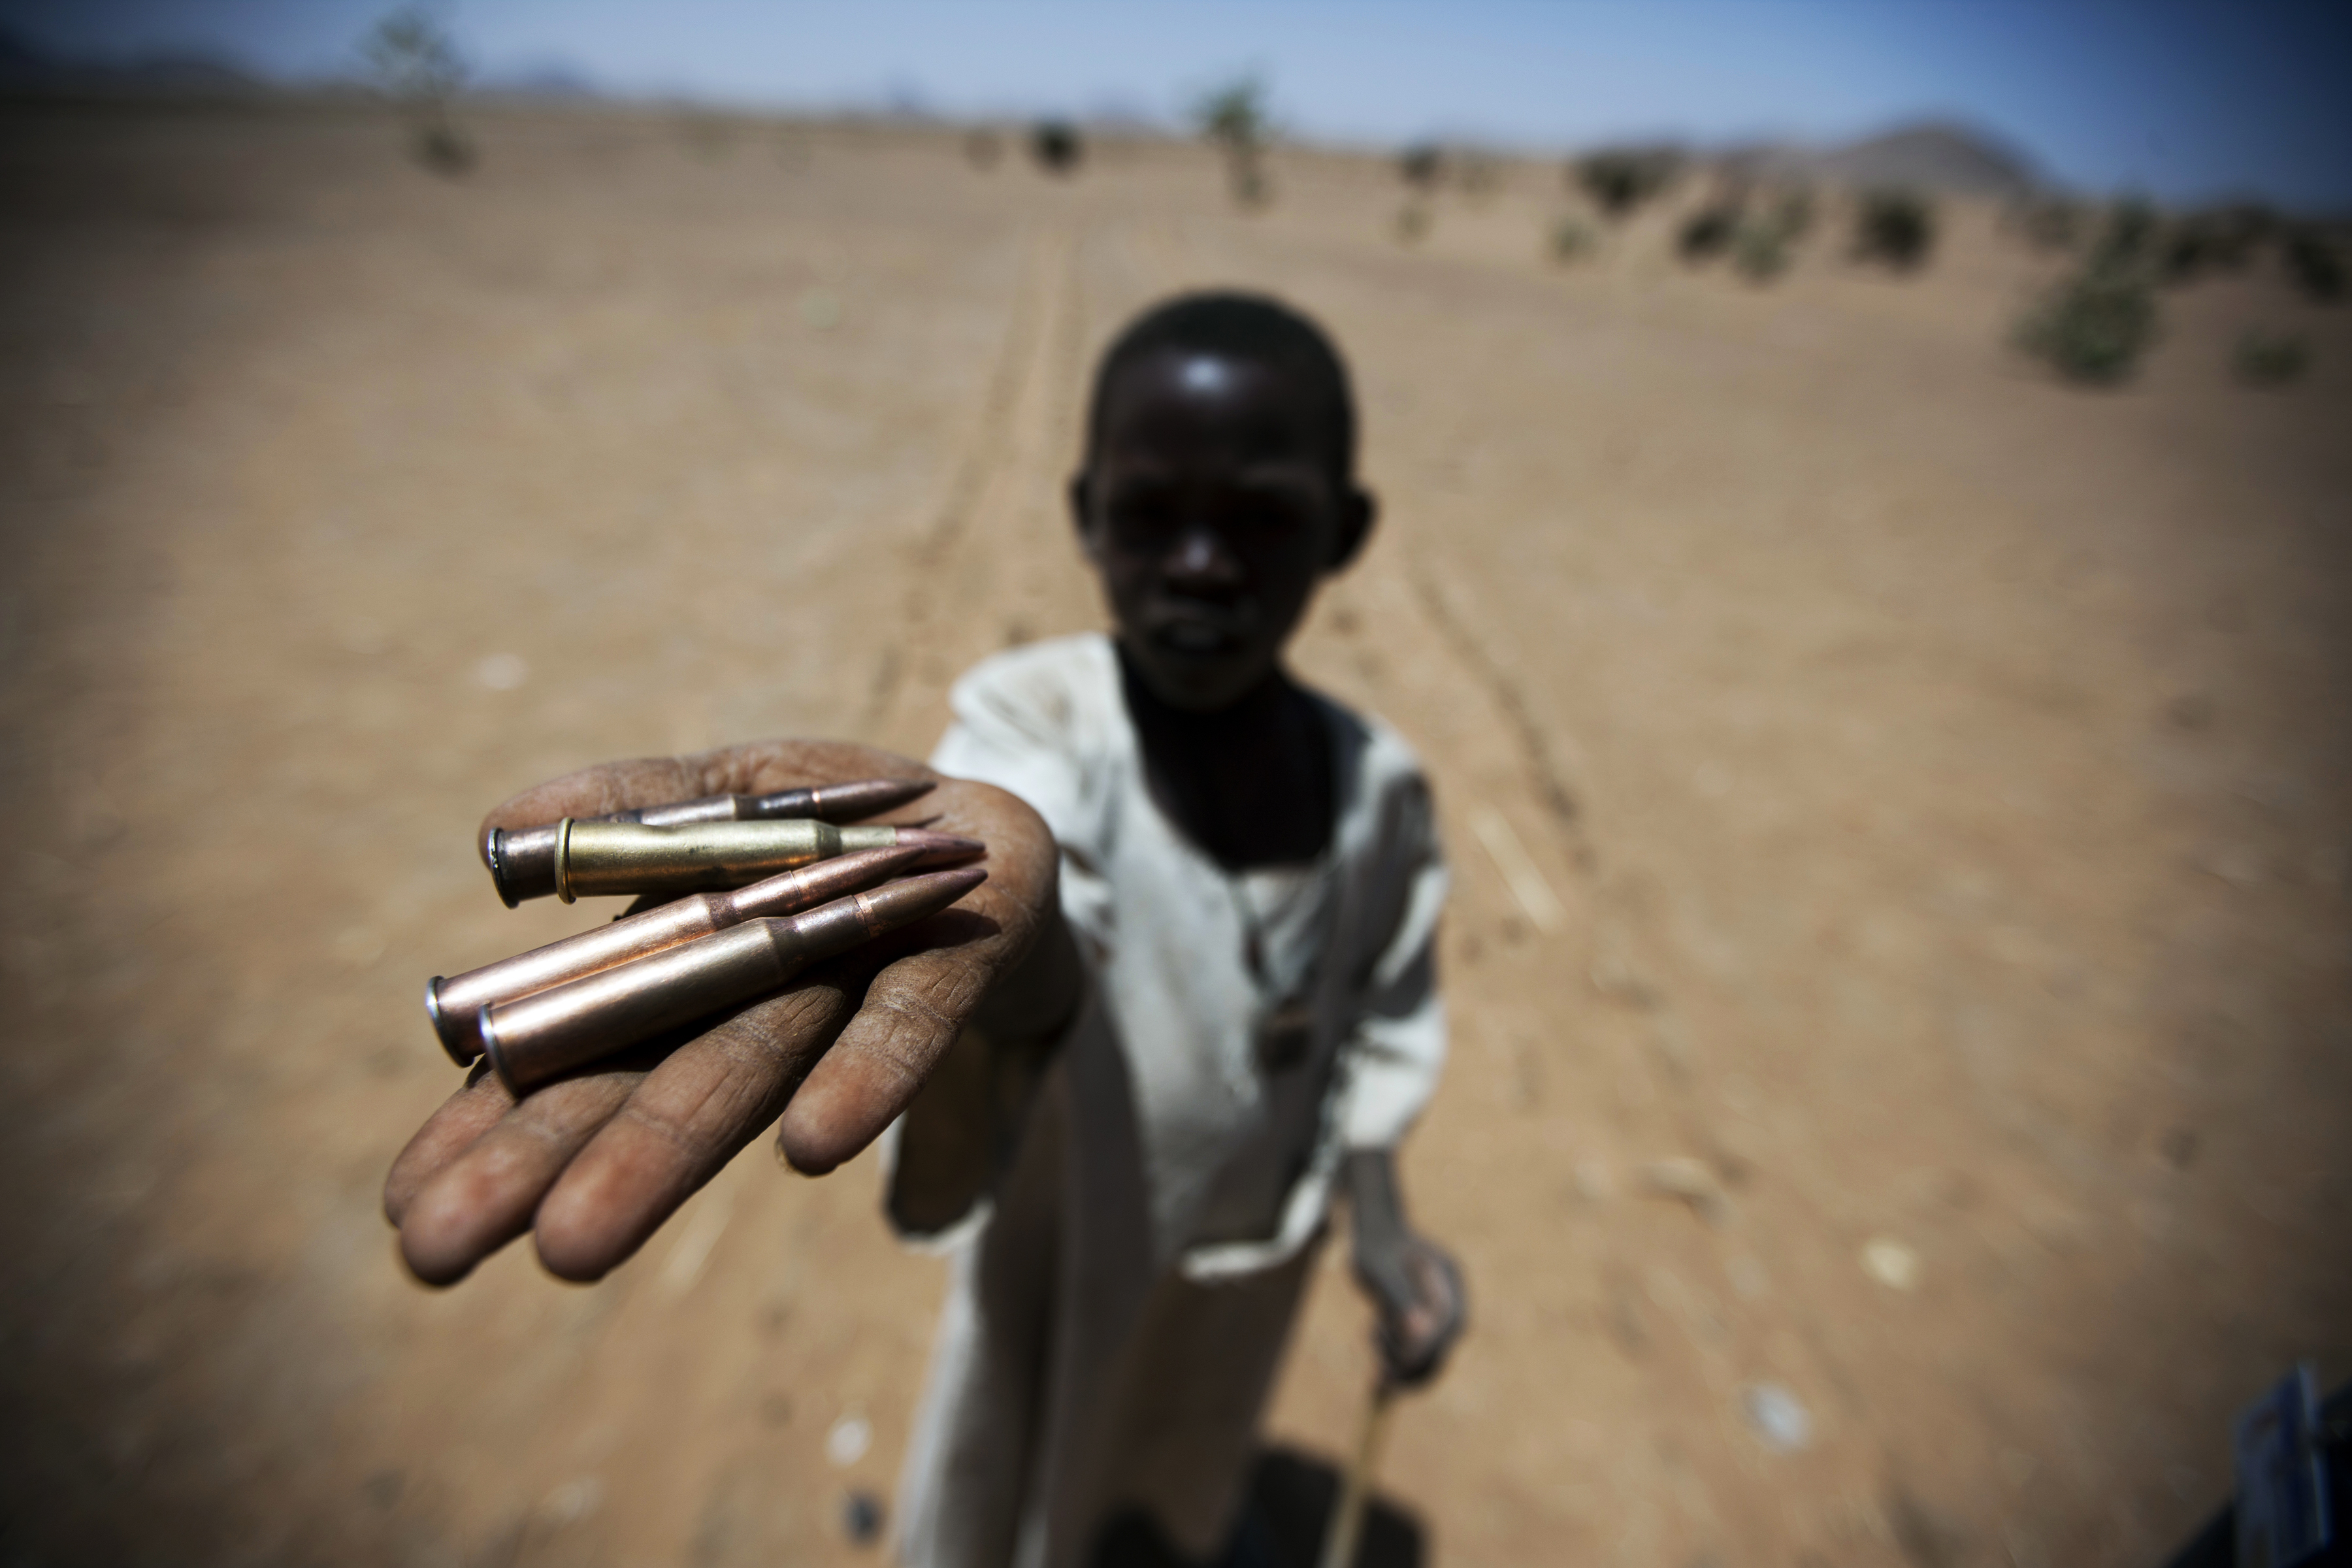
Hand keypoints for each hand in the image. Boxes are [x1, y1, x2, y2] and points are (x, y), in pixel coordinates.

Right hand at [382, 740, 1058, 1287]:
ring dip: (663, 1155)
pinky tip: (815, 1145)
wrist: (1007, 837)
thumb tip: (502, 832)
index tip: (399, 1212)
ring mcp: (855, 981)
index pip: (576, 1055)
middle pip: (643, 1086)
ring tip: (574, 1247)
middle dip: (545, 1168)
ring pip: (748, 1070)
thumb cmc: (852, 826)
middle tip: (436, 1257)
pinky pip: (911, 1017)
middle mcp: (762, 999)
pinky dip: (867, 1074)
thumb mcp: (734, 790)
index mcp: (691, 967)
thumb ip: (635, 807)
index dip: (491, 1126)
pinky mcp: (963, 955)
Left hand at [1353, 1231, 1464, 1386]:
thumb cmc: (1374, 1244)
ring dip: (1400, 1357)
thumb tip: (1419, 1334)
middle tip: (1379, 1377)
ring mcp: (1438, 1307)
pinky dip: (1395, 1351)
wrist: (1372, 1228)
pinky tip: (1374, 1330)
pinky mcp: (1424, 1318)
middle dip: (1412, 1365)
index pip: (1448, 1324)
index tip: (1402, 1363)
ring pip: (1429, 1352)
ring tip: (1372, 1330)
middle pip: (1444, 1344)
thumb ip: (1400, 1300)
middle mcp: (1450, 1295)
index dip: (1429, 1347)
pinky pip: (1416, 1348)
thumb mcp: (1380, 1270)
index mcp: (1447, 1278)